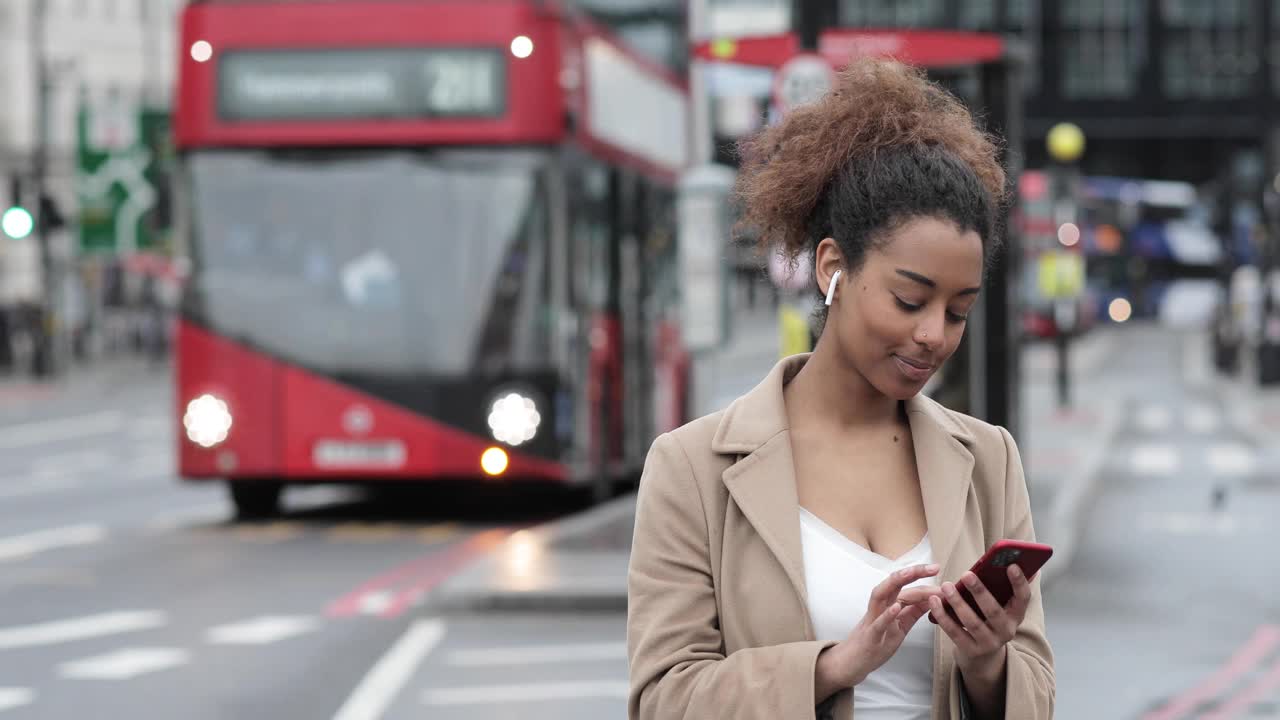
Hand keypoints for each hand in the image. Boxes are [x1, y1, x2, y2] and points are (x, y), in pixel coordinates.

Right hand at [831, 563, 939, 685]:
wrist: (851, 663)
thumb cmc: (875, 644)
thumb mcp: (899, 627)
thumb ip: (913, 613)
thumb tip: (932, 599)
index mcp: (887, 604)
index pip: (906, 586)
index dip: (922, 579)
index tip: (938, 569)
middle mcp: (878, 607)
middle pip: (893, 583)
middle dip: (913, 573)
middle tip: (934, 568)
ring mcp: (872, 620)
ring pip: (881, 595)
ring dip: (895, 583)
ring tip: (911, 573)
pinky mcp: (869, 636)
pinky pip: (877, 623)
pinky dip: (886, 614)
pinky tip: (897, 606)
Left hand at [929, 565, 1031, 667]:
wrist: (982, 654)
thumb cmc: (990, 619)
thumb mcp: (1001, 605)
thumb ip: (1005, 586)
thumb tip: (1018, 563)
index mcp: (1016, 615)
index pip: (1023, 598)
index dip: (1019, 583)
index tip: (1011, 566)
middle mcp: (1006, 631)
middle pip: (994, 611)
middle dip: (980, 592)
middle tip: (966, 574)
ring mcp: (989, 643)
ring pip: (972, 622)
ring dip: (958, 603)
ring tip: (946, 586)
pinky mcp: (971, 650)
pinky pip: (955, 632)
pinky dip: (943, 616)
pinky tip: (934, 602)